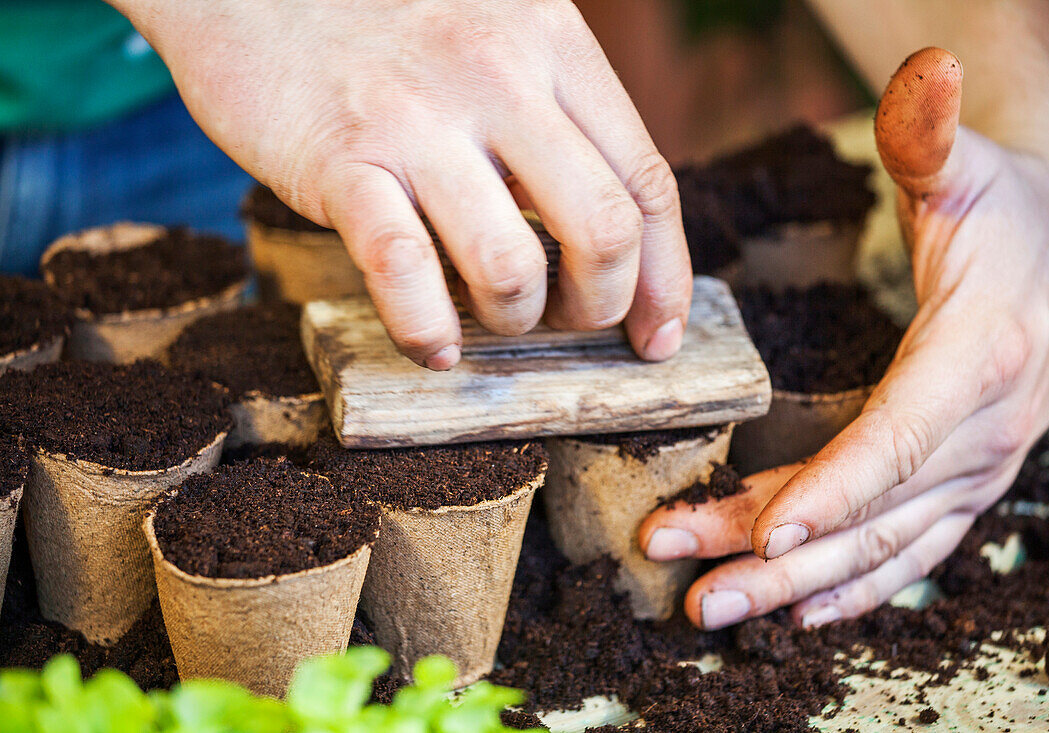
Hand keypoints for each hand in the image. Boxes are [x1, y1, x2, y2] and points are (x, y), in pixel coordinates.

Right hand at [113, 0, 691, 368]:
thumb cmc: (389, 35)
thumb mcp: (498, 43)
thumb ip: (557, 123)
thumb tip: (614, 241)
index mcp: (552, 44)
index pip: (646, 181)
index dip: (663, 277)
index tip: (655, 336)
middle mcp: (497, 76)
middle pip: (602, 230)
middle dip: (599, 305)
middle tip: (566, 319)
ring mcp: (417, 118)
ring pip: (511, 266)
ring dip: (512, 319)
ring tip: (485, 314)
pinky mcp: (339, 159)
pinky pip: (404, 271)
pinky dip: (425, 328)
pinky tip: (430, 342)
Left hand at [639, 47, 1048, 629]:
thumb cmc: (1010, 208)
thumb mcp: (968, 165)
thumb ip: (934, 132)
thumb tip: (926, 67)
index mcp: (977, 361)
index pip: (898, 440)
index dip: (834, 490)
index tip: (767, 531)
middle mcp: (980, 434)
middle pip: (871, 513)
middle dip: (779, 559)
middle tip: (696, 594)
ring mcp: (974, 469)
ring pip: (880, 548)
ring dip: (795, 588)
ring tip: (715, 608)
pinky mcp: (962, 481)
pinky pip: (908, 550)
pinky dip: (852, 587)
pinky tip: (797, 611)